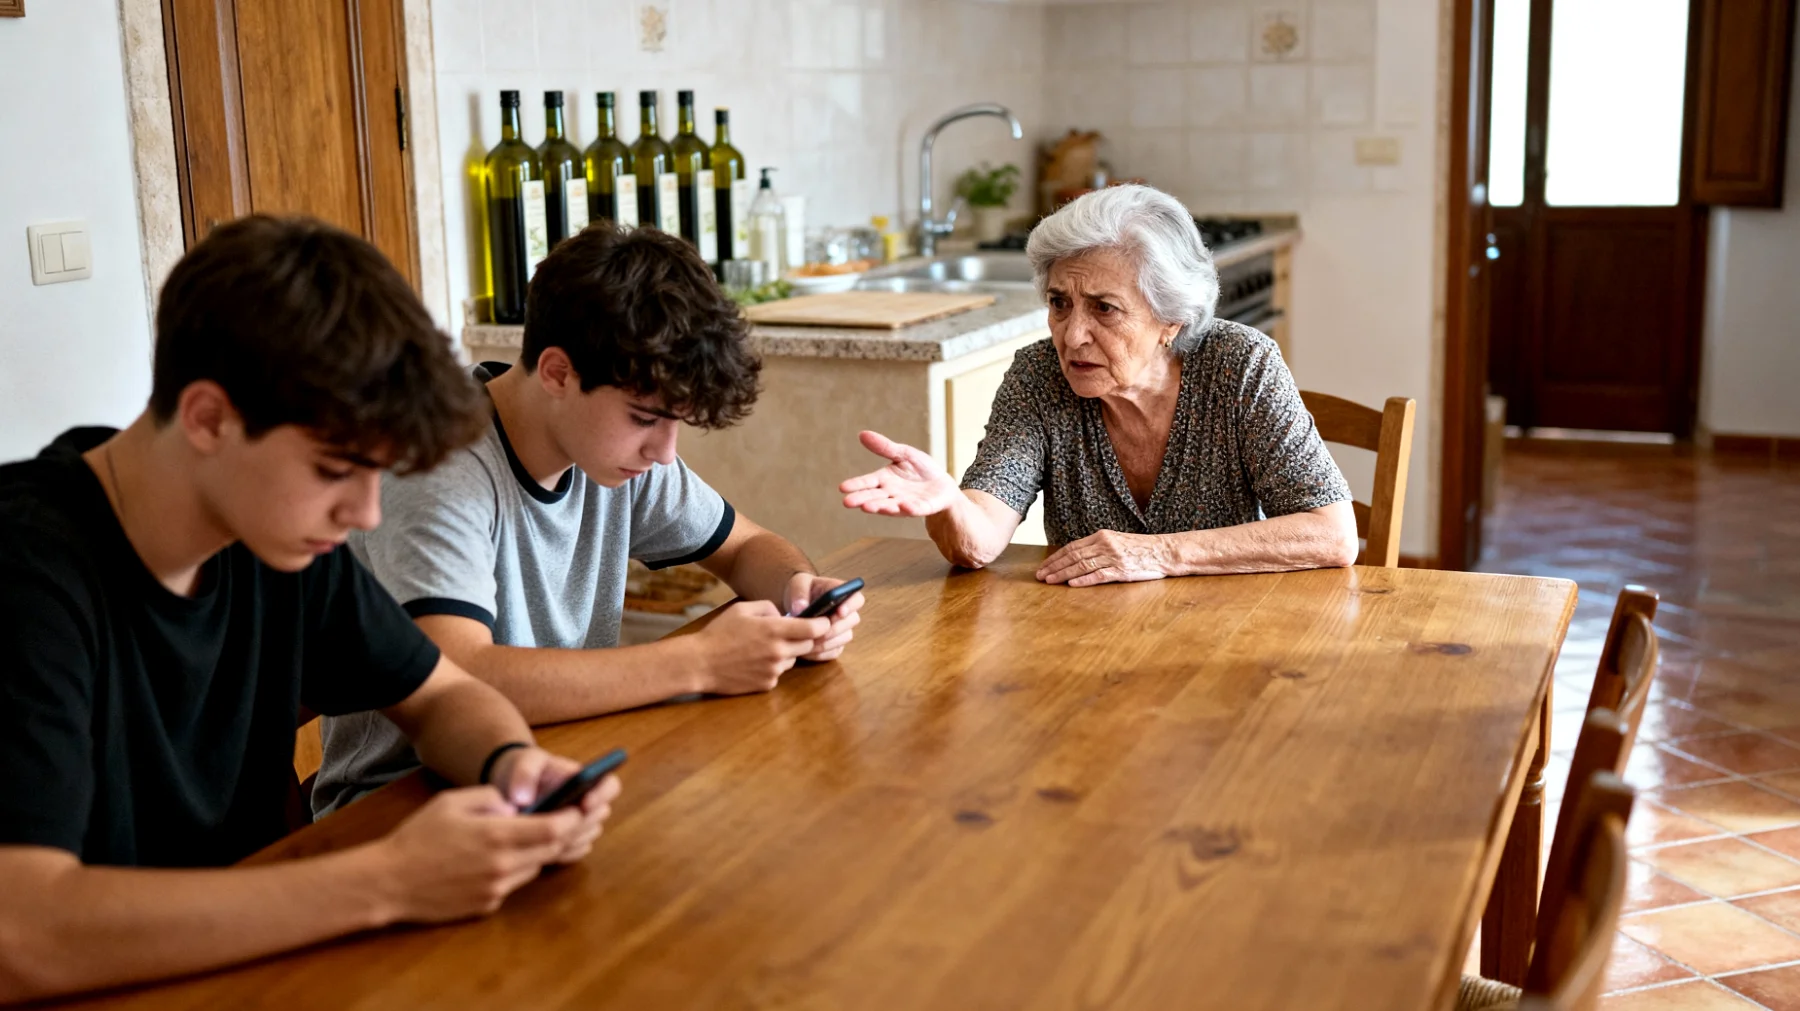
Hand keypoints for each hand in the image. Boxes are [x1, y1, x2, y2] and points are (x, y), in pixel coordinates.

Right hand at [374, 786, 579, 922]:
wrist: (388, 882)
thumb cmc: (418, 837)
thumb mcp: (453, 801)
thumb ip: (491, 797)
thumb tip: (517, 806)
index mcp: (497, 836)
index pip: (553, 830)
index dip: (571, 820)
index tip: (578, 810)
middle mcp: (502, 866)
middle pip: (550, 851)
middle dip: (558, 836)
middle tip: (558, 822)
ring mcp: (496, 889)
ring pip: (533, 869)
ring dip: (533, 854)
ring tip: (513, 840)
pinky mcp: (487, 906)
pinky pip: (512, 884)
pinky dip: (511, 871)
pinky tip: (488, 862)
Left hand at [488, 747, 621, 863]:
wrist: (512, 784)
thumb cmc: (523, 767)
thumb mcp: (522, 761)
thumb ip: (524, 773)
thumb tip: (524, 800)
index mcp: (585, 777)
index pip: (610, 785)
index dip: (602, 795)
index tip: (584, 803)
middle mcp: (590, 801)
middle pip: (600, 815)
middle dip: (580, 820)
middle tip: (553, 824)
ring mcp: (582, 823)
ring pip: (588, 836)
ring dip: (568, 837)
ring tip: (539, 834)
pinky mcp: (571, 842)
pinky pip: (575, 852)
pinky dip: (560, 852)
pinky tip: (539, 847)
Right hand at [691, 600, 828, 692]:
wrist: (699, 663)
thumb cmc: (719, 633)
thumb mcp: (742, 609)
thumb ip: (768, 608)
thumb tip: (784, 615)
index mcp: (774, 630)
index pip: (814, 628)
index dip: (822, 624)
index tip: (823, 621)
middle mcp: (778, 652)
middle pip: (807, 645)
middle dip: (802, 638)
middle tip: (786, 633)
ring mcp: (774, 670)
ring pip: (792, 660)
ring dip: (785, 653)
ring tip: (760, 649)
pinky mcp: (767, 684)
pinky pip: (778, 673)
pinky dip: (771, 667)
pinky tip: (752, 662)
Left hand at [784, 573, 864, 661]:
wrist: (793, 607)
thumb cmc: (799, 591)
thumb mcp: (797, 584)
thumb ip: (799, 593)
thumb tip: (801, 608)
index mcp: (841, 592)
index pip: (857, 598)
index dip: (851, 606)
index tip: (839, 612)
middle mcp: (847, 611)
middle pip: (853, 620)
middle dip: (836, 627)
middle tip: (817, 631)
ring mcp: (843, 629)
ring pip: (845, 637)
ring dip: (827, 641)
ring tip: (806, 641)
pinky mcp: (836, 644)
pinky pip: (835, 651)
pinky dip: (821, 653)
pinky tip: (806, 650)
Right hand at [840, 431, 962, 516]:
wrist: (942, 484)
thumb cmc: (920, 469)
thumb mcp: (903, 454)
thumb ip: (884, 447)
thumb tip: (862, 434)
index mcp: (884, 480)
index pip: (867, 482)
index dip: (856, 485)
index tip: (842, 488)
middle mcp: (891, 494)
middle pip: (874, 497)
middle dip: (862, 499)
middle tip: (848, 502)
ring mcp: (905, 503)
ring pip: (890, 506)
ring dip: (879, 507)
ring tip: (867, 507)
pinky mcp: (922, 508)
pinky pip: (915, 509)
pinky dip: (909, 508)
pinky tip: (903, 505)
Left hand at [1036, 530, 1170, 586]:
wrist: (1165, 551)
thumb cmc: (1141, 549)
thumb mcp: (1117, 542)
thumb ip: (1098, 547)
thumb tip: (1077, 557)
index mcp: (1102, 536)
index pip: (1072, 547)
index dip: (1055, 558)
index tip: (1044, 566)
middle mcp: (1105, 545)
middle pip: (1073, 556)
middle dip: (1054, 567)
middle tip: (1040, 576)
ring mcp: (1114, 558)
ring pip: (1082, 565)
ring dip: (1063, 574)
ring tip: (1050, 581)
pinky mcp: (1122, 570)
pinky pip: (1099, 575)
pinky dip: (1084, 580)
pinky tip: (1072, 584)